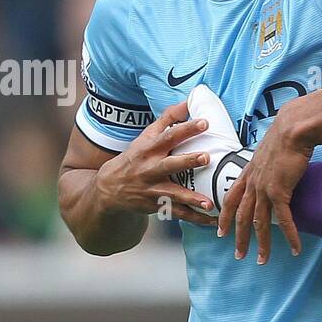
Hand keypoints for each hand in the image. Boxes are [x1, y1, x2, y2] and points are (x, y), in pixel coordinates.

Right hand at [96, 101, 216, 227]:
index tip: (204, 122)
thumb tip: (188, 101)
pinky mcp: (156, 206)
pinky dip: (195, 218)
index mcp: (149, 149)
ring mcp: (152, 189)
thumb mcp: (146, 137)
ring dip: (191, 198)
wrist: (109, 189)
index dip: (186, 129)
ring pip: (174, 194)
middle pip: (170, 164)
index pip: (168, 136)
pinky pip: (178, 213)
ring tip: (209, 202)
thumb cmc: (135, 158)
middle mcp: (150, 169)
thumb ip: (167, 119)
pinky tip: (212, 221)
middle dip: (188, 161)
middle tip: (207, 157)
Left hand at [217, 107, 313, 261]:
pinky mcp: (280, 192)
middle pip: (241, 217)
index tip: (220, 231)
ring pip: (259, 223)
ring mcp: (264, 189)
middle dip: (239, 238)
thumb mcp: (268, 150)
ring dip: (262, 244)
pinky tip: (295, 249)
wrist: (292, 129)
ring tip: (262, 260)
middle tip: (239, 255)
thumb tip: (273, 167)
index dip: (224, 217)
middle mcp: (252, 184)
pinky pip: (285, 220)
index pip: (230, 198)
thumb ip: (267, 163)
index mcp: (248, 173)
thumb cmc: (285, 135)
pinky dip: (290, 236)